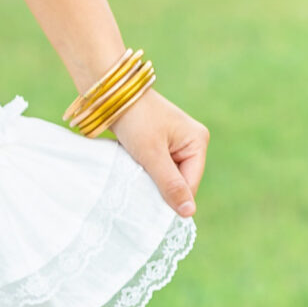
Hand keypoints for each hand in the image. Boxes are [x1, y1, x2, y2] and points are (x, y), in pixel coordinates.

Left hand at [109, 87, 208, 219]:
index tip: (148, 195)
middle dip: (160, 184)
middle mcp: (190, 141)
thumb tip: (189, 213)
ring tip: (135, 169)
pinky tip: (133, 165)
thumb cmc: (134, 119)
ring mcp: (175, 142)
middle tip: (139, 178)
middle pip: (179, 180)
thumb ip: (170, 184)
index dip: (171, 195)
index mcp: (197, 141)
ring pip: (166, 175)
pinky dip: (144, 168)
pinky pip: (156, 166)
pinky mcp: (159, 142)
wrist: (110, 93)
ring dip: (150, 177)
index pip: (190, 184)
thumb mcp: (152, 154)